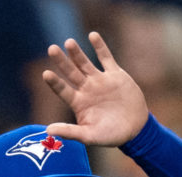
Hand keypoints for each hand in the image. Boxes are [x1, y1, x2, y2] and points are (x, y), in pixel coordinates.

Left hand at [43, 31, 148, 146]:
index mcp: (79, 103)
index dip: (55, 83)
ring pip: (85, 63)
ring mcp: (100, 81)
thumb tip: (48, 130)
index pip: (63, 91)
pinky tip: (92, 35)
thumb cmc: (111, 135)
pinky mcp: (115, 74)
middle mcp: (86, 90)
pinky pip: (106, 58)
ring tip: (69, 42)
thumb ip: (70, 132)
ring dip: (77, 53)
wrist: (135, 128)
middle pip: (71, 73)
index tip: (46, 73)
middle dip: (62, 61)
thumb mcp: (90, 136)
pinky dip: (100, 47)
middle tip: (51, 49)